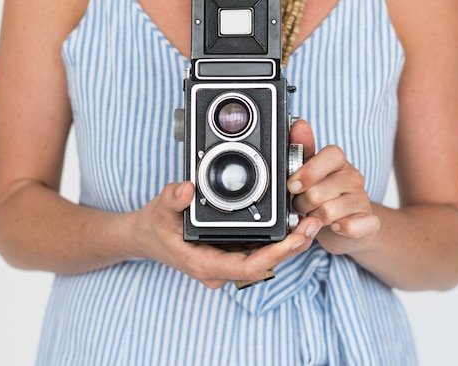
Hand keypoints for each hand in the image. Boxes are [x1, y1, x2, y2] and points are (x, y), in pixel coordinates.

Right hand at [130, 181, 322, 288]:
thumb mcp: (158, 209)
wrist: (145, 238)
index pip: (246, 267)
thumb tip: (185, 189)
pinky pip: (258, 251)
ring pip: (265, 259)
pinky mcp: (230, 254)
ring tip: (311, 221)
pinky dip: (277, 239)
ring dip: (289, 244)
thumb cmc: (153, 227)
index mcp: (204, 263)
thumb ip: (171, 199)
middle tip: (312, 223)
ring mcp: (225, 263)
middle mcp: (219, 269)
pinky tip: (293, 222)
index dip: (273, 256)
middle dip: (291, 247)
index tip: (293, 239)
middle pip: (263, 264)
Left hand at [287, 120, 380, 254]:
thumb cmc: (323, 193)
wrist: (346, 224)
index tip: (293, 185)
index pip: (330, 156)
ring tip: (313, 216)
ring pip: (329, 211)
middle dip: (302, 202)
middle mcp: (353, 177)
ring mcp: (363, 200)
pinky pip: (354, 227)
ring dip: (314, 218)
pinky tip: (335, 227)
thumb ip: (301, 147)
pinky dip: (341, 229)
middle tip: (300, 204)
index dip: (308, 172)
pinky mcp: (370, 222)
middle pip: (319, 190)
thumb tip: (299, 124)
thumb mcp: (308, 170)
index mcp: (338, 161)